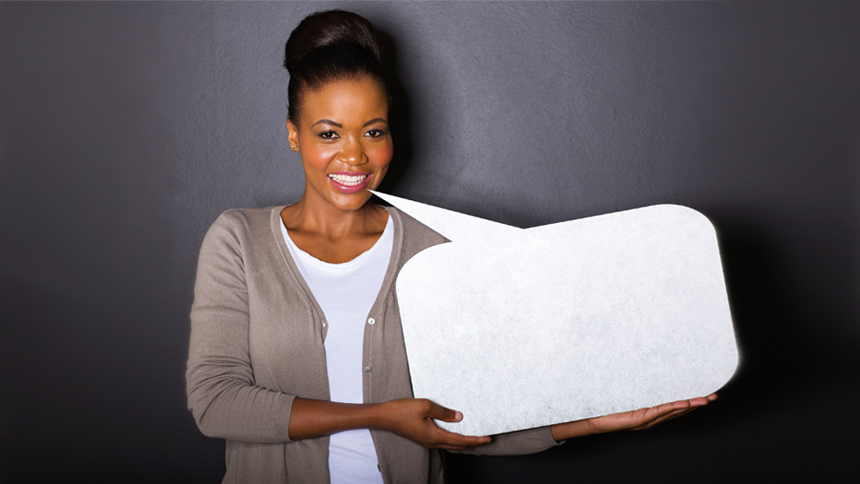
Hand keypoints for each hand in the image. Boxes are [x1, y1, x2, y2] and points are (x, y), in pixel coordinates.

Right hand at [377, 398, 491, 449]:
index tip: (487, 438)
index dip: (476, 440)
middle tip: (485, 438)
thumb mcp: (426, 406)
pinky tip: (455, 432)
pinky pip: (442, 440)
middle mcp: (432, 442)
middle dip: (472, 442)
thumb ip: (444, 412)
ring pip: (450, 444)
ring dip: (463, 441)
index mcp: (434, 436)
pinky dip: (453, 438)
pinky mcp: (422, 437)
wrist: (384, 416)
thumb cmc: (401, 410)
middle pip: (457, 445)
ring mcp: (426, 441)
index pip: (461, 441)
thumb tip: (459, 417)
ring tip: (474, 435)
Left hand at [551, 394, 716, 440]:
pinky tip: (682, 404)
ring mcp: (645, 420)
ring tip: (704, 400)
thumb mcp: (624, 390)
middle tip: (714, 397)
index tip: (706, 393)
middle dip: (696, 404)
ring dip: (688, 406)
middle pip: (678, 410)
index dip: (691, 400)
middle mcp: (650, 417)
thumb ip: (634, 380)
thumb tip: (638, 359)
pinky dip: (671, 408)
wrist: (590, 416)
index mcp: (650, 411)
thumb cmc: (605, 403)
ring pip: (671, 412)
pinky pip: (657, 412)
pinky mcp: (637, 420)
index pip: (674, 406)